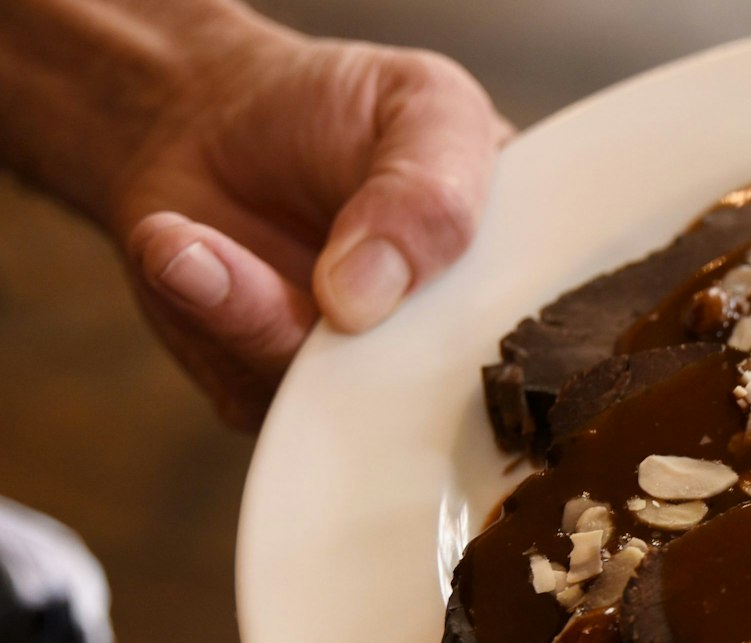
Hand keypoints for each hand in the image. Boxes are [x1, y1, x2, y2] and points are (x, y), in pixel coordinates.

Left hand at [113, 30, 510, 429]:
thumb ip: (426, 193)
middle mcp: (455, 356)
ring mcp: (366, 390)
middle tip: (327, 291)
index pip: (552, 356)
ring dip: (256, 318)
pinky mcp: (277, 402)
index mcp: (524, 288)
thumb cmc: (342, 112)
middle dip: (373, 350)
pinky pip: (246, 386)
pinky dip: (207, 307)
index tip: (436, 310)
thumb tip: (366, 301)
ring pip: (331, 404)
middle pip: (442, 409)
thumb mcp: (420, 107)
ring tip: (199, 242)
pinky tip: (182, 244)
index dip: (512, 355)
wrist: (211, 119)